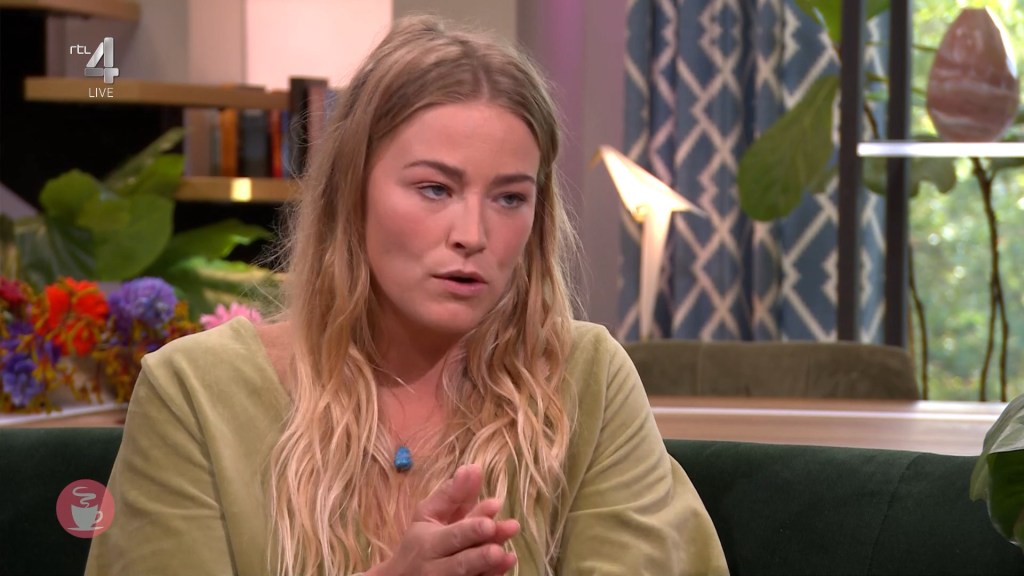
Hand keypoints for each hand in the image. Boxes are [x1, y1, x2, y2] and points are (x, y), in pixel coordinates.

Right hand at [370, 464, 518, 575]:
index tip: (492, 514)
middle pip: (461, 561)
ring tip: (506, 555)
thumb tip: (474, 466)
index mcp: (429, 543)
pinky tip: (505, 566)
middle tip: (496, 541)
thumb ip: (452, 494)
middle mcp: (437, 567)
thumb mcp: (428, 515)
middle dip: (479, 553)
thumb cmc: (419, 543)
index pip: (452, 536)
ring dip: (488, 568)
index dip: (471, 527)